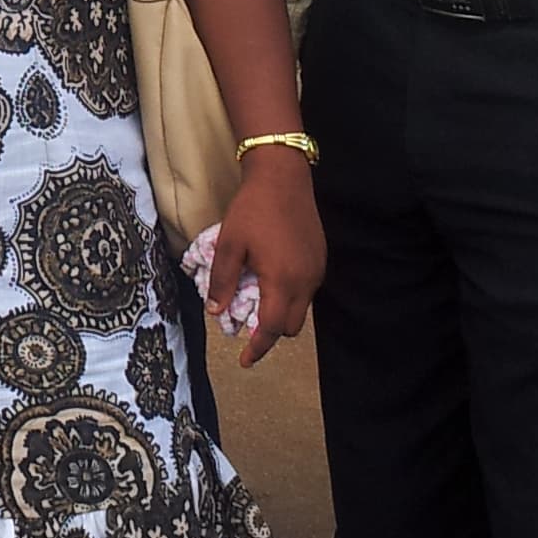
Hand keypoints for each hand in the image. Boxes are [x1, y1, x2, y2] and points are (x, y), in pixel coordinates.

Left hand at [203, 147, 325, 366]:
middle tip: (246, 325)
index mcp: (283, 281)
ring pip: (301, 308)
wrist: (283, 176)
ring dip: (281, 312)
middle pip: (291, 325)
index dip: (258, 348)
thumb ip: (222, 281)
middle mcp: (306, 281)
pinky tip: (272, 279)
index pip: (272, 329)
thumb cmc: (252, 209)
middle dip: (270, 332)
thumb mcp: (229, 244)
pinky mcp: (321, 257)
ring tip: (256, 299)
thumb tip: (216, 312)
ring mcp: (317, 269)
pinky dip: (290, 295)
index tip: (244, 361)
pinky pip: (307, 290)